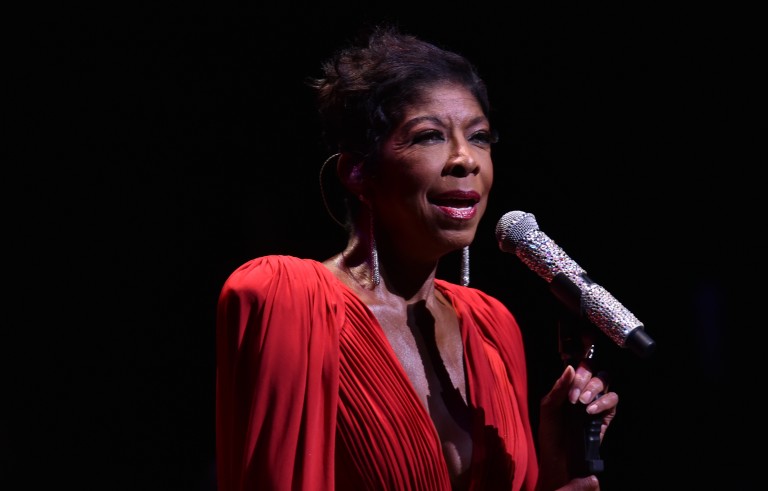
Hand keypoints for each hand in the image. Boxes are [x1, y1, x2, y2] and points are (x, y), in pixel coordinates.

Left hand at [535, 364, 618, 490]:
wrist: (560, 458)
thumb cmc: (550, 433)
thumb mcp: (548, 408)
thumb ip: (559, 388)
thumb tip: (570, 367)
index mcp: (569, 386)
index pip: (579, 366)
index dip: (578, 369)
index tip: (570, 380)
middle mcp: (584, 391)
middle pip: (594, 370)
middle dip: (585, 378)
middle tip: (574, 396)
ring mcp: (596, 402)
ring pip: (605, 381)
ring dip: (594, 388)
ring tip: (582, 403)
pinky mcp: (606, 415)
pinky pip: (613, 400)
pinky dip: (604, 402)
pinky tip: (590, 411)